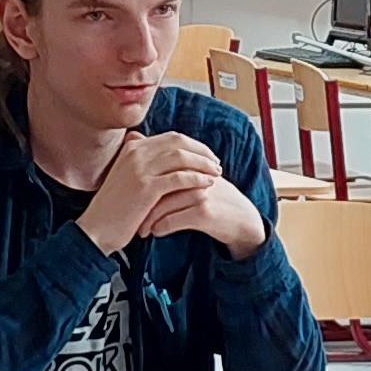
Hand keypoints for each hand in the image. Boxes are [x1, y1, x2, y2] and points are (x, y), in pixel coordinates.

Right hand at [81, 132, 219, 252]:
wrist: (97, 229)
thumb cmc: (115, 207)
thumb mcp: (126, 177)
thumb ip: (142, 163)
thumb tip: (164, 154)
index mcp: (132, 147)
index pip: (171, 137)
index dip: (193, 145)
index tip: (207, 156)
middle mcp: (135, 152)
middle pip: (179, 143)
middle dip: (202, 152)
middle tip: (216, 163)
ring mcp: (140, 169)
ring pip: (182, 157)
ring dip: (203, 164)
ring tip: (217, 174)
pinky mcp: (146, 187)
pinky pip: (179, 178)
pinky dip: (196, 179)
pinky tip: (207, 185)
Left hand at [139, 170, 266, 258]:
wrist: (242, 219)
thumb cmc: (213, 197)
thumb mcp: (195, 177)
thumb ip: (172, 165)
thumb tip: (136, 138)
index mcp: (189, 163)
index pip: (155, 170)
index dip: (139, 185)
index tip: (128, 199)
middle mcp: (193, 174)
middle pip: (155, 186)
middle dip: (140, 204)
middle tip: (130, 216)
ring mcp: (198, 192)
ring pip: (161, 205)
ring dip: (148, 220)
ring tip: (142, 229)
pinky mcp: (203, 212)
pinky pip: (172, 220)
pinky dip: (160, 228)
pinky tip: (156, 232)